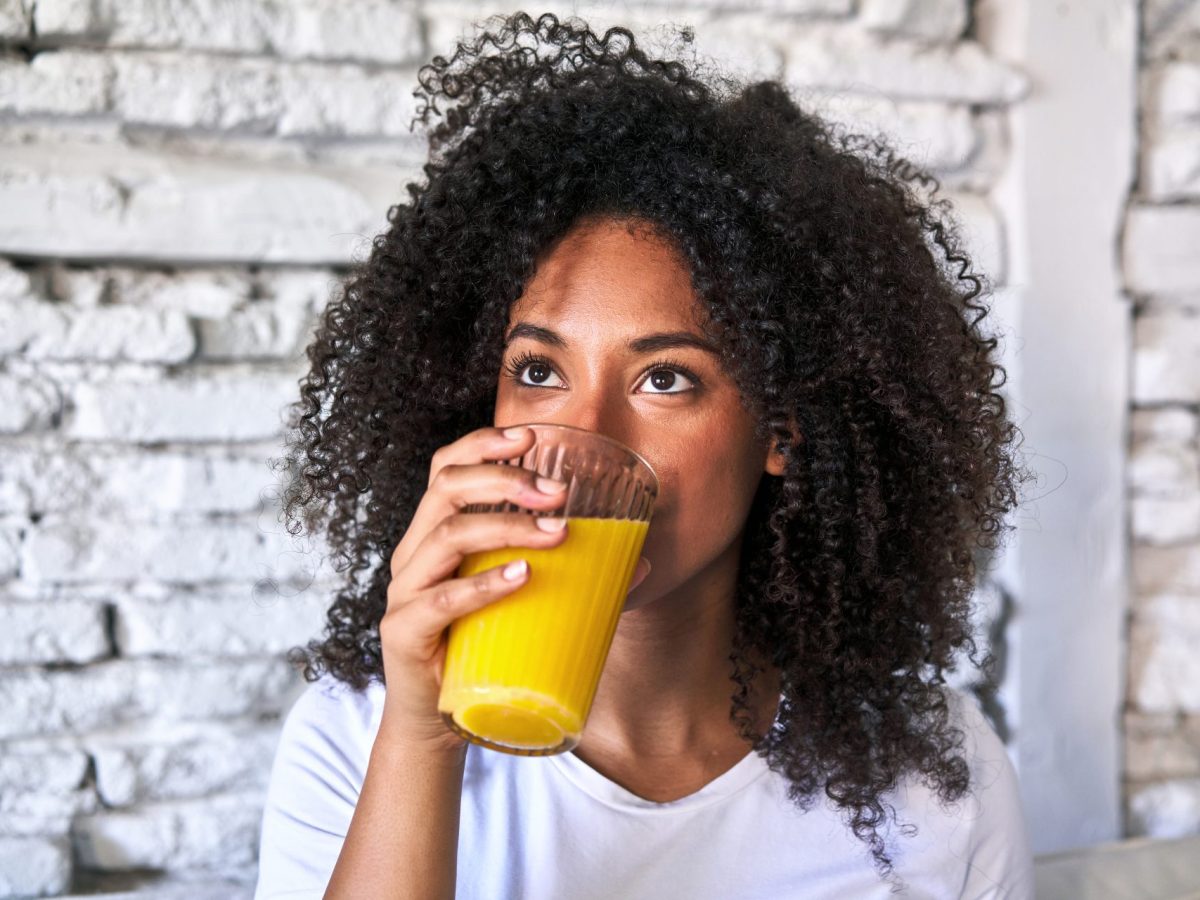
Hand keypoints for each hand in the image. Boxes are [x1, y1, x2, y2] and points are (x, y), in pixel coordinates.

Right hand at [376, 425, 572, 752]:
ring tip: (555, 532)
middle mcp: (413, 554)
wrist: (437, 724)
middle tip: (558, 492)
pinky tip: (519, 578)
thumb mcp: (520, 603)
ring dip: (506, 526)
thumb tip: (640, 560)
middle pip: (446, 490)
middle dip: (504, 479)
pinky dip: (481, 585)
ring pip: (446, 536)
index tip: (530, 437)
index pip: (446, 469)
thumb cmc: (479, 652)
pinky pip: (439, 601)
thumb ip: (568, 577)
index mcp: (435, 535)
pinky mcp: (404, 635)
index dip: (483, 444)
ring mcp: (404, 593)